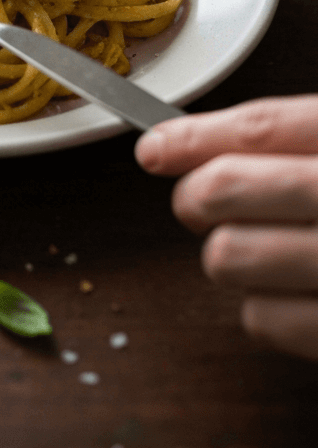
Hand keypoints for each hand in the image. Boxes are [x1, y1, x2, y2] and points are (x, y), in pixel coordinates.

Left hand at [136, 97, 317, 361]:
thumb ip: (290, 144)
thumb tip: (194, 151)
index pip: (261, 127)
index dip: (195, 136)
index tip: (153, 146)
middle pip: (223, 187)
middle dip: (199, 195)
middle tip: (208, 203)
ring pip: (227, 256)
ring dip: (231, 254)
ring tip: (268, 250)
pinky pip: (262, 319)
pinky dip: (265, 308)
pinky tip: (294, 293)